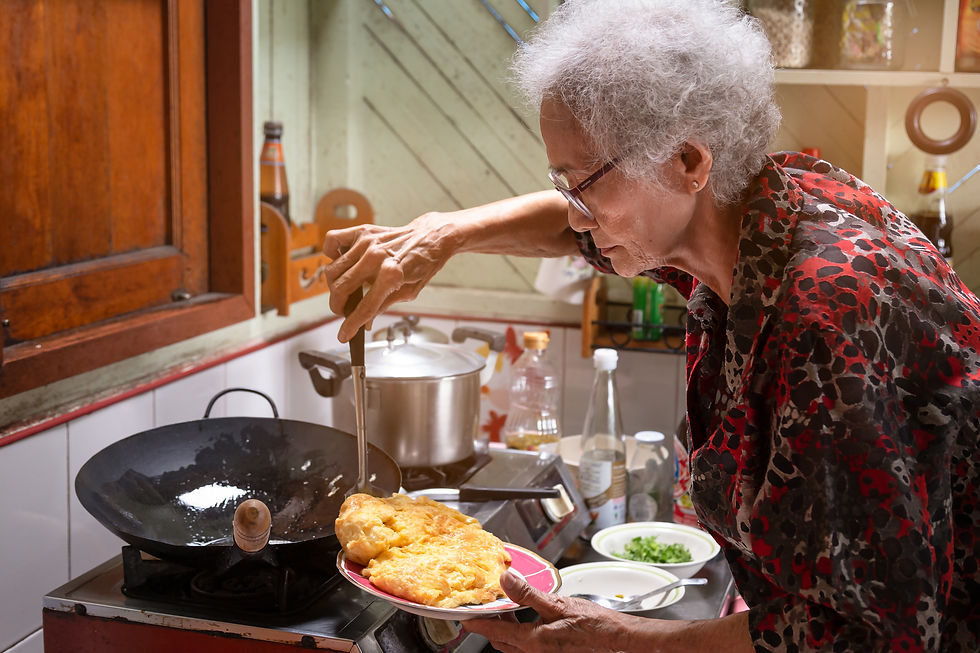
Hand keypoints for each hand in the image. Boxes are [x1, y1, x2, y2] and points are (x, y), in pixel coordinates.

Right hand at [322, 212, 459, 341]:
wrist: (429, 237)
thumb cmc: (422, 264)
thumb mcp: (409, 292)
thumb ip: (383, 306)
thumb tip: (365, 324)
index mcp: (392, 275)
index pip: (365, 307)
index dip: (351, 325)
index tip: (343, 334)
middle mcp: (376, 257)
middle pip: (342, 289)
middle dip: (338, 306)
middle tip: (342, 310)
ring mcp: (367, 242)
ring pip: (333, 269)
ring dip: (334, 285)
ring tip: (345, 289)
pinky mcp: (362, 231)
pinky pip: (332, 240)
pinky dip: (330, 253)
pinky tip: (340, 261)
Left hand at [462, 569, 636, 652]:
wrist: (617, 638)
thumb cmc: (594, 625)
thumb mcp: (558, 604)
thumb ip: (529, 594)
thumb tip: (506, 581)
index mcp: (534, 642)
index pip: (496, 632)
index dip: (478, 623)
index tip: (465, 616)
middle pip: (502, 641)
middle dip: (490, 627)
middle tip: (483, 609)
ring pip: (514, 644)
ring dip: (505, 629)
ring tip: (503, 610)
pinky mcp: (553, 652)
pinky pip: (527, 645)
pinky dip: (520, 632)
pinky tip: (526, 618)